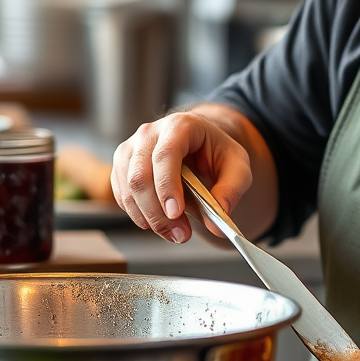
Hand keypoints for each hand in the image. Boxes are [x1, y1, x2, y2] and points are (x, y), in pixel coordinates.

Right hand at [111, 110, 252, 243]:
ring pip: (128, 189)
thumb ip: (231, 190)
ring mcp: (131, 148)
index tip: (176, 213)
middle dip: (158, 212)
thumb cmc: (218, 153)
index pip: (166, 155)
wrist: (200, 146)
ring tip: (175, 234)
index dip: (167, 186)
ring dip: (149, 218)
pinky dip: (139, 215)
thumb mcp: (238, 167)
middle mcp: (149, 133)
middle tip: (181, 235)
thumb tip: (217, 220)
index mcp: (180, 125)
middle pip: (141, 176)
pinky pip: (122, 196)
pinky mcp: (122, 166)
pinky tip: (160, 224)